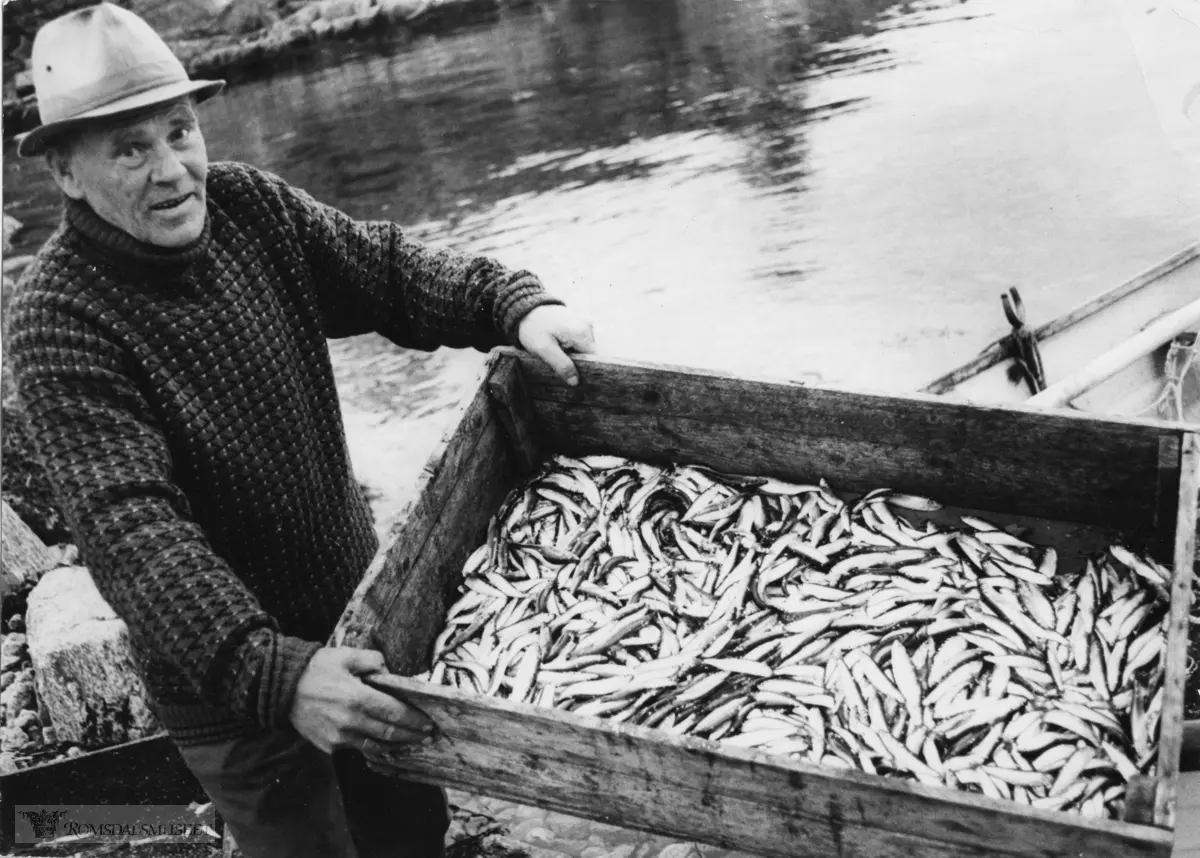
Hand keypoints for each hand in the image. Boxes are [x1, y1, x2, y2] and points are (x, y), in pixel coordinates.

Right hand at [288, 647, 433, 754]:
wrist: (280, 689)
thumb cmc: (316, 669)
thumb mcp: (346, 656)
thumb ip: (373, 661)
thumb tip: (390, 674)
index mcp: (357, 698)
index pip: (395, 713)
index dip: (415, 720)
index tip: (429, 722)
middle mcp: (350, 721)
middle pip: (389, 732)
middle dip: (411, 734)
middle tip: (427, 735)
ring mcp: (338, 737)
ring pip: (376, 745)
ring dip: (396, 744)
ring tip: (411, 741)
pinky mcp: (329, 745)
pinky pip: (358, 747)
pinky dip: (375, 746)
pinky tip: (385, 743)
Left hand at [517, 304, 595, 385]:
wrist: (526, 308)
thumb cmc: (533, 327)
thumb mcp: (543, 349)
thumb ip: (561, 365)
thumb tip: (575, 381)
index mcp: (582, 333)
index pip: (593, 360)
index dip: (583, 370)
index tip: (570, 377)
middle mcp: (588, 326)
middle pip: (589, 354)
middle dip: (576, 362)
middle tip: (557, 363)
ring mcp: (585, 323)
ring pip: (584, 349)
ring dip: (573, 354)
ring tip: (556, 351)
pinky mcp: (580, 322)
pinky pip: (581, 341)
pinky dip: (572, 346)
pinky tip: (559, 344)